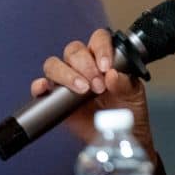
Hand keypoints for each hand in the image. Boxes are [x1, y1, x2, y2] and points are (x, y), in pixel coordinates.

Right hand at [30, 28, 154, 159]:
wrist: (121, 134)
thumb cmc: (128, 109)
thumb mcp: (134, 95)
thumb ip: (126, 83)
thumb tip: (112, 75)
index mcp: (104, 57)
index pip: (98, 39)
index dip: (101, 49)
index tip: (107, 67)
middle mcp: (83, 64)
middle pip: (74, 50)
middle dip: (85, 66)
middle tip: (97, 85)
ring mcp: (67, 79)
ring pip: (55, 64)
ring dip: (67, 75)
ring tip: (82, 90)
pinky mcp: (54, 97)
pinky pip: (41, 86)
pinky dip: (40, 85)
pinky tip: (45, 89)